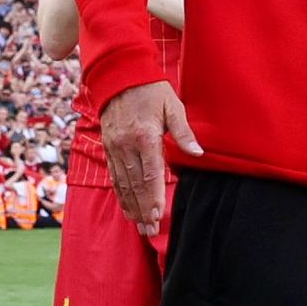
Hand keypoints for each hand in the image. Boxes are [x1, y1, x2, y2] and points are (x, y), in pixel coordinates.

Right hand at [100, 79, 205, 241]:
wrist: (118, 74)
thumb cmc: (150, 89)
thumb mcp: (172, 105)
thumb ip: (183, 132)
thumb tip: (197, 153)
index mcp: (145, 136)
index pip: (150, 174)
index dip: (154, 197)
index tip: (158, 216)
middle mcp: (126, 145)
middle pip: (135, 185)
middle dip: (143, 210)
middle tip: (150, 231)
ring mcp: (114, 147)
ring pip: (123, 183)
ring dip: (131, 207)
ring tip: (139, 226)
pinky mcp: (108, 146)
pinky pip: (114, 175)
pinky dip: (120, 193)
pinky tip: (127, 206)